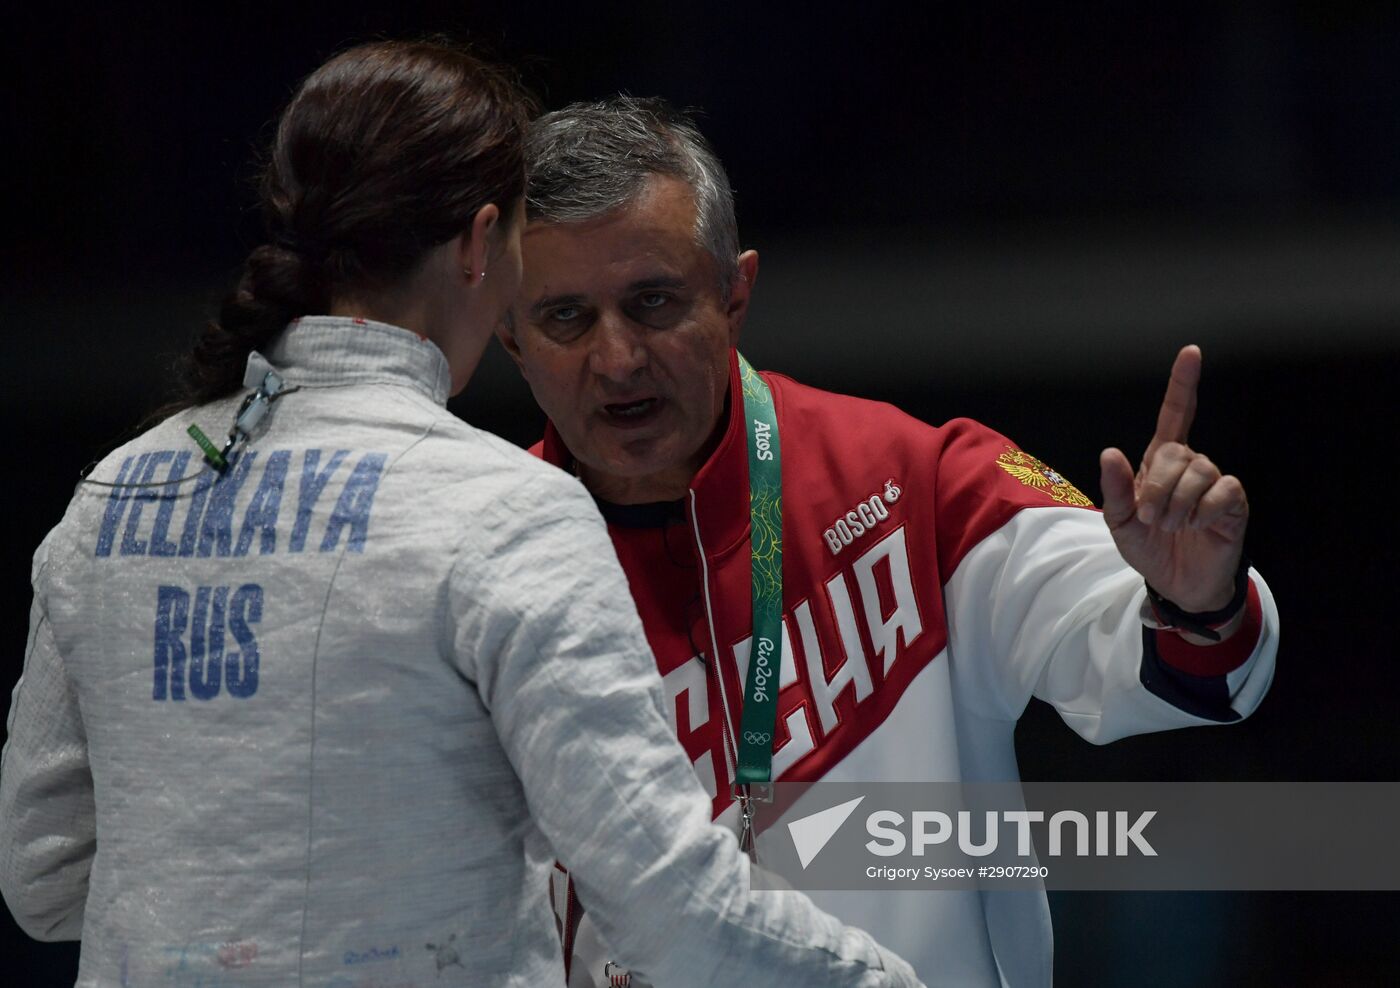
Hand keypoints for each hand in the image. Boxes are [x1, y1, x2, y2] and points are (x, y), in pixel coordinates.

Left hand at [1099, 345, 1247, 611]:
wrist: (1177, 583)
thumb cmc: (1150, 547)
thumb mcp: (1120, 522)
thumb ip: (1114, 489)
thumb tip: (1110, 452)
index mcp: (1159, 463)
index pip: (1175, 415)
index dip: (1183, 384)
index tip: (1191, 352)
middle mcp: (1190, 465)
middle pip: (1176, 452)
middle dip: (1157, 489)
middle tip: (1152, 518)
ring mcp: (1214, 481)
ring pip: (1198, 471)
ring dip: (1177, 504)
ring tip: (1173, 525)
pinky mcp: (1233, 501)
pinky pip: (1221, 491)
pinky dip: (1203, 510)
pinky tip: (1198, 525)